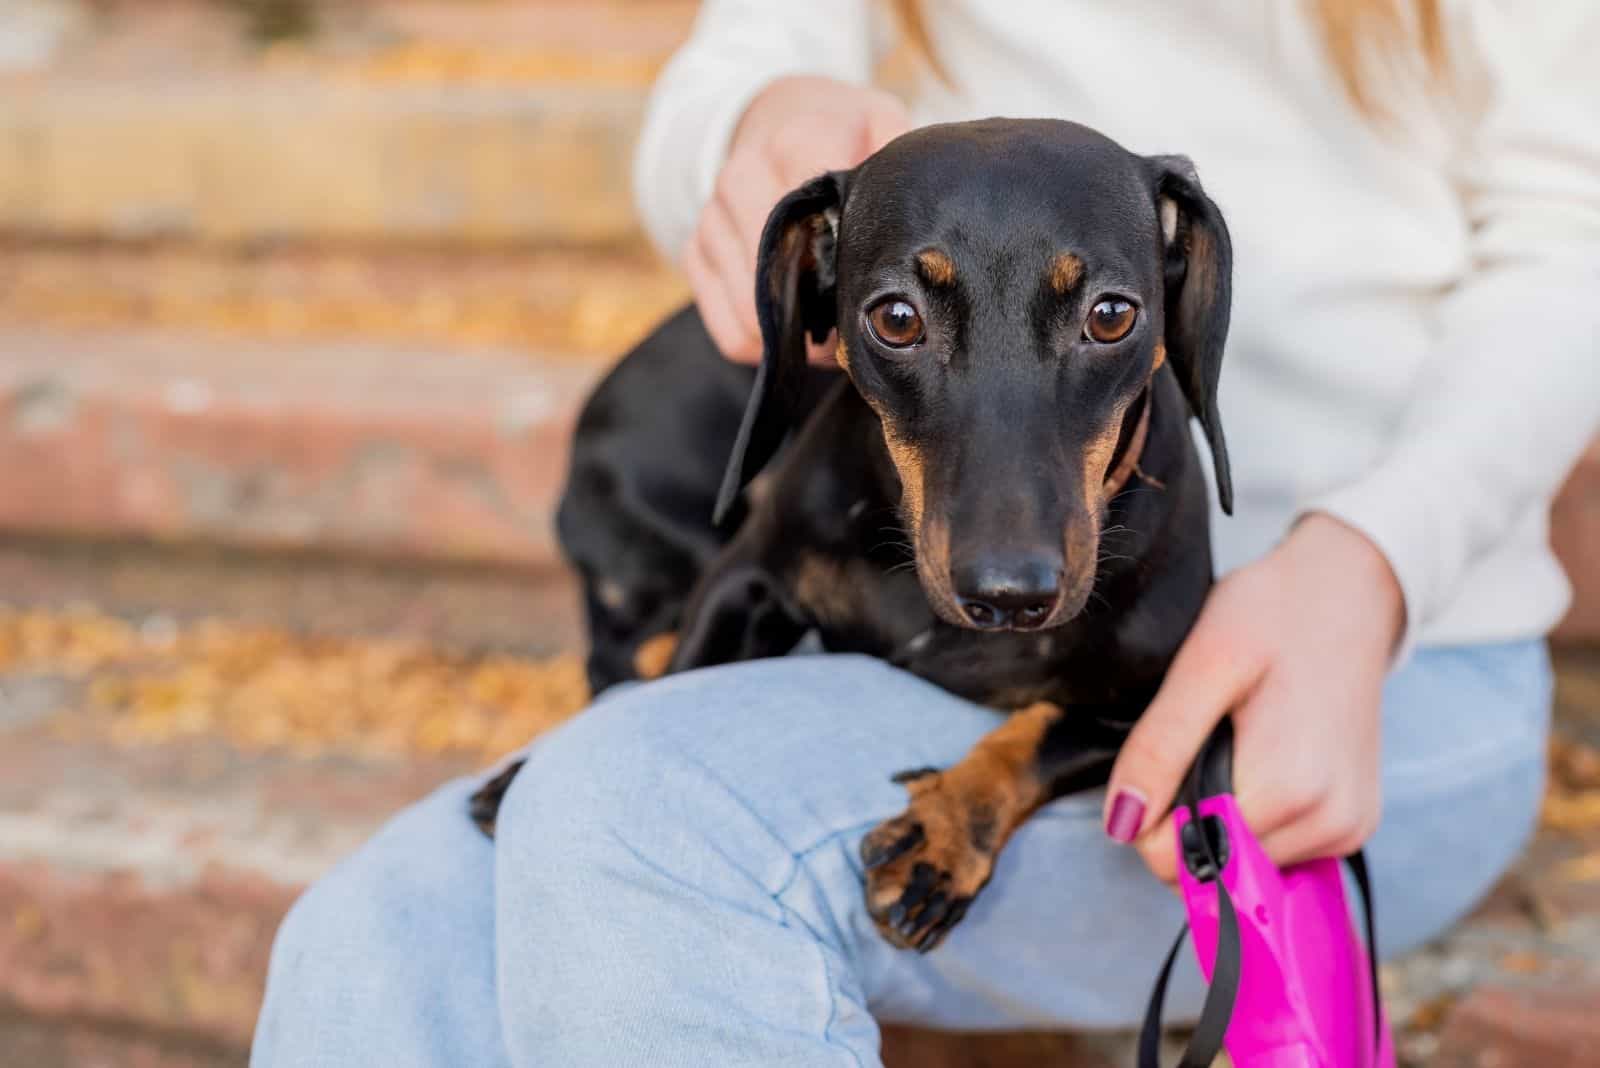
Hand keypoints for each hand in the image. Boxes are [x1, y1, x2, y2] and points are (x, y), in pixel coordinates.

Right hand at [684, 76, 909, 363]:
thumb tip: (910, 216)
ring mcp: (711, 220)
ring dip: (794, 337)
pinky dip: (764, 343)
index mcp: (791, 144)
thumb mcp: (879, 121)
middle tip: (856, 327)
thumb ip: (896, 156)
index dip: (846, 270)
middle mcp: (740, 180)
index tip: (872, 286)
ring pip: (750, 314)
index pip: (814, 223)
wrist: (772, 113)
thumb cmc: (837, 130)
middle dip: (821, 315)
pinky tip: (795, 329)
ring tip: (830, 333)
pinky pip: (727, 330)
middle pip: (779, 278)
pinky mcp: (693, 254)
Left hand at [1102, 513, 1405, 882]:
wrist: (1351, 594)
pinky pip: (1279, 852)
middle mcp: (1327, 823)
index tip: (1167, 757)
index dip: (1151, 817)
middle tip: (1208, 740)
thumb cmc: (1275, 614)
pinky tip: (1264, 761)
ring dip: (1223, 816)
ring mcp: (1347, 830)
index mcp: (1286, 789)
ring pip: (1243, 866)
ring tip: (1240, 743)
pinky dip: (1256, 818)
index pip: (1178, 861)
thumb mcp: (1202, 665)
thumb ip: (1159, 747)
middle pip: (1212, 868)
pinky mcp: (1355, 826)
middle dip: (1188, 815)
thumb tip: (1122, 824)